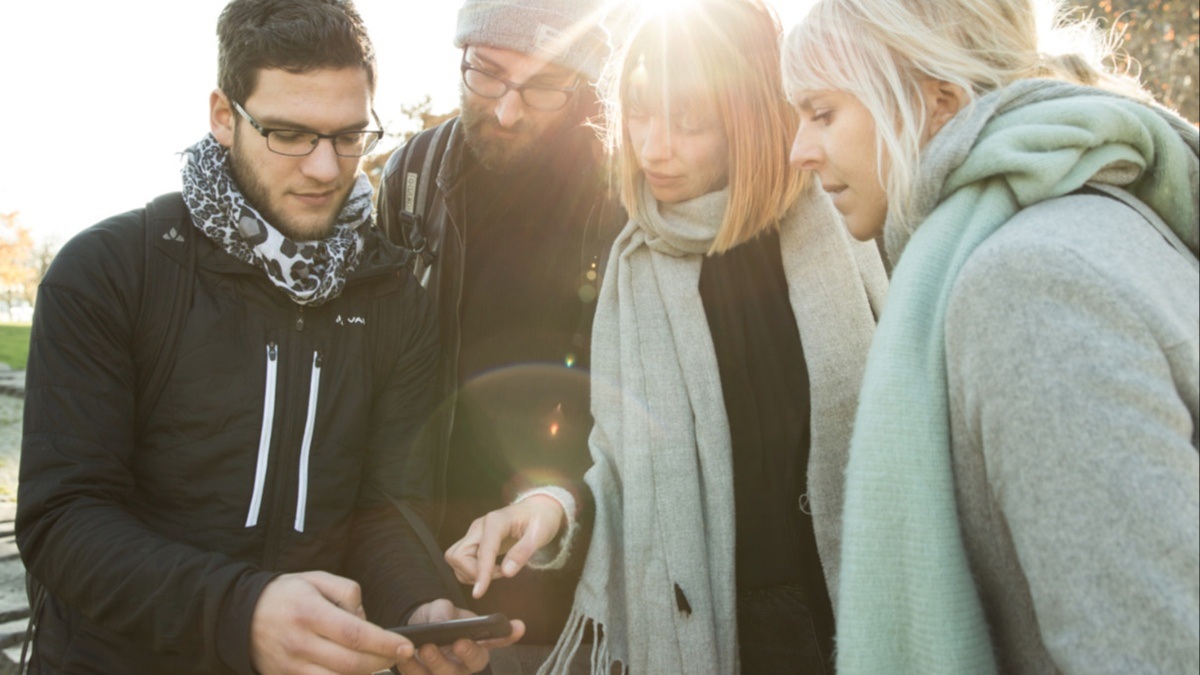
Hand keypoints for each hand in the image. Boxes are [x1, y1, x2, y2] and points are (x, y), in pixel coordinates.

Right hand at [249, 571, 413, 674]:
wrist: (241, 616)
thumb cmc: (286, 595)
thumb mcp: (317, 579)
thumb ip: (347, 592)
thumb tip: (365, 619)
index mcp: (309, 614)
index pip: (355, 634)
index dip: (384, 643)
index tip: (405, 646)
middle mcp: (299, 644)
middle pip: (351, 663)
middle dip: (381, 661)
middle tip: (397, 655)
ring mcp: (291, 667)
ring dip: (365, 674)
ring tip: (378, 663)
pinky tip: (356, 671)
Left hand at [393, 599, 524, 674]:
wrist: (413, 628)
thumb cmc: (435, 618)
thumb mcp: (440, 608)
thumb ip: (443, 612)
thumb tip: (442, 622)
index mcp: (478, 641)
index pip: (500, 639)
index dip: (509, 635)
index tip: (517, 626)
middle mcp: (467, 661)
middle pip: (475, 663)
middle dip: (468, 653)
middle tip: (459, 642)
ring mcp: (448, 673)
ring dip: (437, 663)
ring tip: (426, 648)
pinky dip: (411, 667)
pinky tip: (405, 656)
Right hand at [444, 496, 565, 597]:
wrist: (538, 509)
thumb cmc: (541, 520)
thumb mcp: (539, 535)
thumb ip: (522, 553)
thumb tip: (507, 573)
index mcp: (496, 522)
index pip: (483, 551)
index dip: (480, 573)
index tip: (478, 594)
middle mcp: (479, 526)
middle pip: (458, 555)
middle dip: (474, 572)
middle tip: (500, 574)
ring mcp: (474, 532)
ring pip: (456, 559)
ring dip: (472, 572)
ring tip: (498, 571)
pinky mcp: (474, 540)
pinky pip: (462, 560)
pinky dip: (472, 570)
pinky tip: (491, 568)